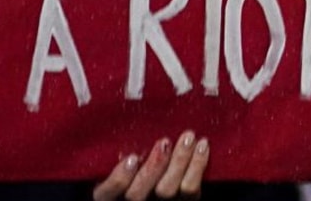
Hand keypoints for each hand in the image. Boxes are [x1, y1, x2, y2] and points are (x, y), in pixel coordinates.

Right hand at [91, 132, 209, 199]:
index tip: (131, 159)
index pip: (108, 192)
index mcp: (111, 193)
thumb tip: (124, 117)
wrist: (166, 176)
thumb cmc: (135, 155)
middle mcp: (134, 199)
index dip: (118, 180)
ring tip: (188, 137)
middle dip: (153, 168)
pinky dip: (197, 166)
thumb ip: (118, 147)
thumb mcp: (117, 154)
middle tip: (164, 142)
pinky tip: (202, 145)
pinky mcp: (183, 200)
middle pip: (138, 193)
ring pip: (167, 191)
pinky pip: (191, 190)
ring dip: (179, 162)